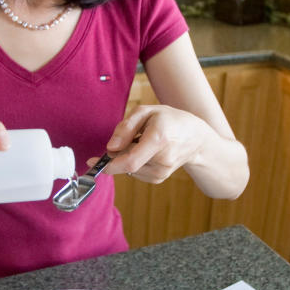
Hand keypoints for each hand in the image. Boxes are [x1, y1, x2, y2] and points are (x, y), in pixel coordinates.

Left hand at [90, 105, 208, 183]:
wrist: (196, 138)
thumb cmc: (170, 120)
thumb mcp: (146, 111)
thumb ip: (125, 127)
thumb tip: (110, 147)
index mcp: (158, 139)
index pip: (129, 161)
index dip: (108, 164)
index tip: (93, 161)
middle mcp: (162, 159)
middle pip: (126, 164)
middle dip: (117, 155)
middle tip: (124, 140)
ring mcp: (162, 172)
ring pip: (129, 169)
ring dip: (127, 157)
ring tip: (142, 142)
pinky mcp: (160, 178)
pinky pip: (136, 172)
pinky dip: (134, 162)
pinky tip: (146, 152)